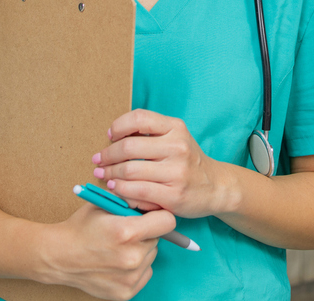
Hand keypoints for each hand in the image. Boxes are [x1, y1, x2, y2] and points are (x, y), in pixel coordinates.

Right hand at [44, 203, 174, 300]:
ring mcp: (130, 278)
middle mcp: (132, 257)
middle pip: (158, 239)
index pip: (167, 221)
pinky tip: (117, 262)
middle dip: (146, 233)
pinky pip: (145, 273)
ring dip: (141, 250)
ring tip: (118, 248)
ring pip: (151, 256)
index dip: (159, 216)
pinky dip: (136, 267)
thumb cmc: (81, 228)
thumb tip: (155, 199)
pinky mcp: (126, 292)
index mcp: (127, 232)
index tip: (151, 216)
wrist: (59, 256)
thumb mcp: (104, 204)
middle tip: (125, 233)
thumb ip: (132, 200)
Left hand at [92, 109, 232, 217]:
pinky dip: (120, 190)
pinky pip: (137, 191)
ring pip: (130, 171)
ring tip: (103, 175)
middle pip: (129, 147)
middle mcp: (178, 147)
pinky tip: (114, 188)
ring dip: (110, 174)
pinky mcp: (173, 195)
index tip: (110, 136)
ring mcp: (176, 172)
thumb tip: (114, 135)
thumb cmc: (187, 161)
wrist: (216, 186)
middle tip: (98, 160)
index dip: (119, 126)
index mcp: (176, 128)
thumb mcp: (176, 137)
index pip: (139, 118)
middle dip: (107, 155)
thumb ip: (151, 132)